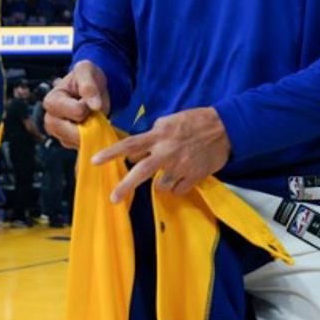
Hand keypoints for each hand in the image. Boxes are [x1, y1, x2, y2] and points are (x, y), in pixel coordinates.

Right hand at [43, 61, 109, 148]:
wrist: (91, 86)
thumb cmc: (86, 76)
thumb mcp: (87, 70)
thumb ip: (89, 86)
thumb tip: (95, 106)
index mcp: (52, 101)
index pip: (77, 112)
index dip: (88, 107)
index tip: (89, 99)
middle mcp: (50, 120)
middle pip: (74, 132)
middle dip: (90, 123)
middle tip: (93, 111)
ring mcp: (58, 133)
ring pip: (79, 142)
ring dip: (92, 131)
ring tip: (92, 116)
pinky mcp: (67, 142)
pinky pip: (83, 146)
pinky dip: (92, 137)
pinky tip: (92, 125)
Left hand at [91, 107, 230, 203]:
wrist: (226, 128)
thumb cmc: (196, 121)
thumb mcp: (171, 121)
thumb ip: (153, 134)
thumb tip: (138, 150)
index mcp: (159, 135)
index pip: (130, 144)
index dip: (111, 153)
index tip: (94, 161)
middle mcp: (167, 152)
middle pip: (141, 172)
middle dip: (125, 186)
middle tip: (113, 198)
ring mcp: (181, 166)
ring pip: (160, 185)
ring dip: (161, 182)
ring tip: (172, 170)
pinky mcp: (194, 177)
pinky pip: (177, 190)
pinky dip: (177, 186)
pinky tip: (184, 175)